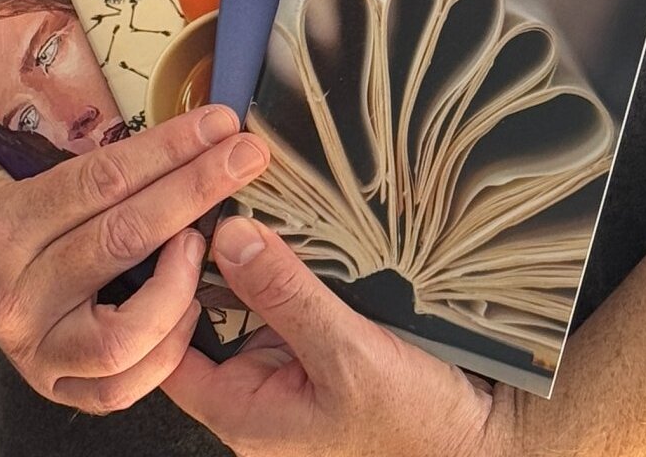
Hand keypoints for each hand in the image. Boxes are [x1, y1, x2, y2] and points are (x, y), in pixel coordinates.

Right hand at [0, 105, 268, 413]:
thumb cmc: (7, 206)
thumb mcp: (29, 164)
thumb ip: (103, 159)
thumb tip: (195, 130)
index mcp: (1, 226)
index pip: (104, 181)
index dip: (170, 150)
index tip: (219, 126)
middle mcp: (13, 294)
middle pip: (124, 239)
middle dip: (196, 190)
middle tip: (243, 159)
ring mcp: (33, 348)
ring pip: (127, 332)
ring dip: (184, 280)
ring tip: (207, 240)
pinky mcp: (54, 384)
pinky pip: (123, 385)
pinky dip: (167, 346)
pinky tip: (188, 304)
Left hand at [162, 217, 523, 456]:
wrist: (482, 439)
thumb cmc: (417, 424)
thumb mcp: (348, 352)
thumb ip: (286, 295)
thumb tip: (232, 237)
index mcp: (243, 414)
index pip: (169, 353)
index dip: (164, 296)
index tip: (179, 239)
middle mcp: (256, 400)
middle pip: (208, 324)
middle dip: (214, 269)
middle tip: (221, 211)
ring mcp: (287, 379)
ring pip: (250, 311)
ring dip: (257, 267)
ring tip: (260, 217)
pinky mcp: (318, 359)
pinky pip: (288, 311)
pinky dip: (292, 278)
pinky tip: (300, 243)